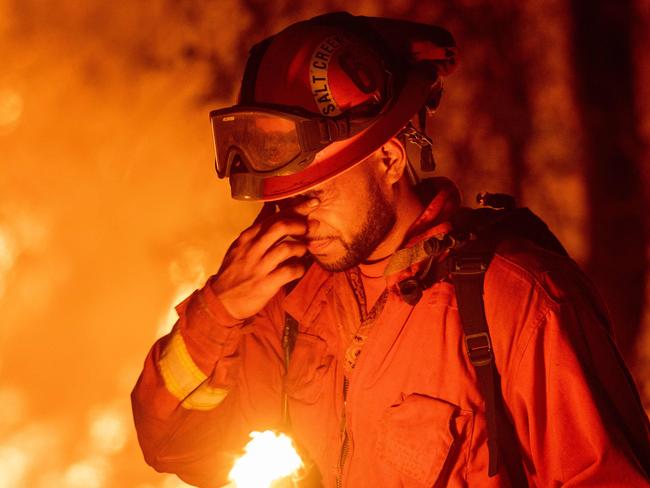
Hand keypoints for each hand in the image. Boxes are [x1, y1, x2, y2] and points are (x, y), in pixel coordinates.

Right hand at [209, 200, 315, 318]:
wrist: (222, 300)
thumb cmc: (234, 270)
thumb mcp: (240, 245)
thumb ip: (257, 226)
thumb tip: (271, 205)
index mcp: (248, 237)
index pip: (273, 216)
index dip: (296, 208)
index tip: (312, 202)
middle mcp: (253, 248)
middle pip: (281, 227)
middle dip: (300, 224)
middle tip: (309, 228)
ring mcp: (259, 266)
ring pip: (287, 248)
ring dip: (301, 247)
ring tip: (303, 250)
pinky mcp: (266, 284)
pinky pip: (290, 271)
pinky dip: (300, 268)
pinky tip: (300, 268)